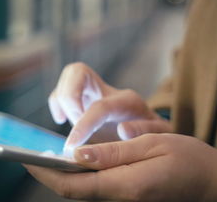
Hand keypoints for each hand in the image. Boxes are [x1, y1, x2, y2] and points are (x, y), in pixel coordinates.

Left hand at [25, 133, 216, 201]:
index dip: (46, 173)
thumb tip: (77, 154)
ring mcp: (126, 200)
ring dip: (63, 175)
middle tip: (30, 155)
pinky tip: (77, 161)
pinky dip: (81, 176)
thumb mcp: (153, 145)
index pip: (74, 185)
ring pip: (84, 190)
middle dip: (49, 175)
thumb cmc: (190, 160)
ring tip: (46, 155)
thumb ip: (113, 152)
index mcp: (125, 186)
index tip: (25, 158)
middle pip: (74, 191)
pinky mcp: (131, 196)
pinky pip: (98, 188)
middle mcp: (122, 198)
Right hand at [49, 62, 171, 151]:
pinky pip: (63, 90)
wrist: (152, 131)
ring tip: (68, 124)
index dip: (84, 124)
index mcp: (127, 100)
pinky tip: (62, 119)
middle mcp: (109, 90)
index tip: (72, 145)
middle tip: (72, 129)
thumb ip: (146, 132)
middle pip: (78, 72)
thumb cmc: (155, 135)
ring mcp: (94, 92)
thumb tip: (123, 130)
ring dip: (62, 100)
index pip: (99, 105)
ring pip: (69, 76)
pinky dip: (57, 103)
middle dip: (69, 99)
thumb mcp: (160, 136)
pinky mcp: (82, 99)